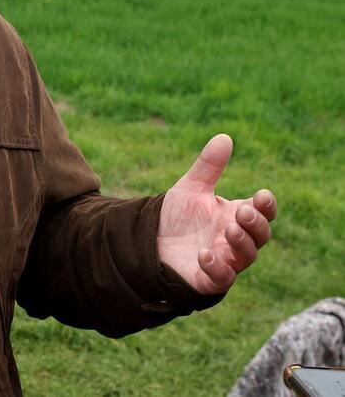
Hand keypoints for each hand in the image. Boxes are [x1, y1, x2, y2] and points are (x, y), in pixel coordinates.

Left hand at [157, 134, 276, 294]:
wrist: (147, 241)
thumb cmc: (176, 216)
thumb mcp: (191, 188)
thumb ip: (209, 166)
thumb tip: (224, 137)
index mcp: (235, 215)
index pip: (263, 212)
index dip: (267, 206)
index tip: (261, 195)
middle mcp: (235, 239)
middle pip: (260, 235)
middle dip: (256, 224)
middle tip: (242, 212)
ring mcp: (225, 259)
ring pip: (247, 256)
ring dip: (242, 243)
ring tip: (229, 228)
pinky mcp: (208, 278)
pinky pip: (221, 277)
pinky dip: (217, 267)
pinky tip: (205, 254)